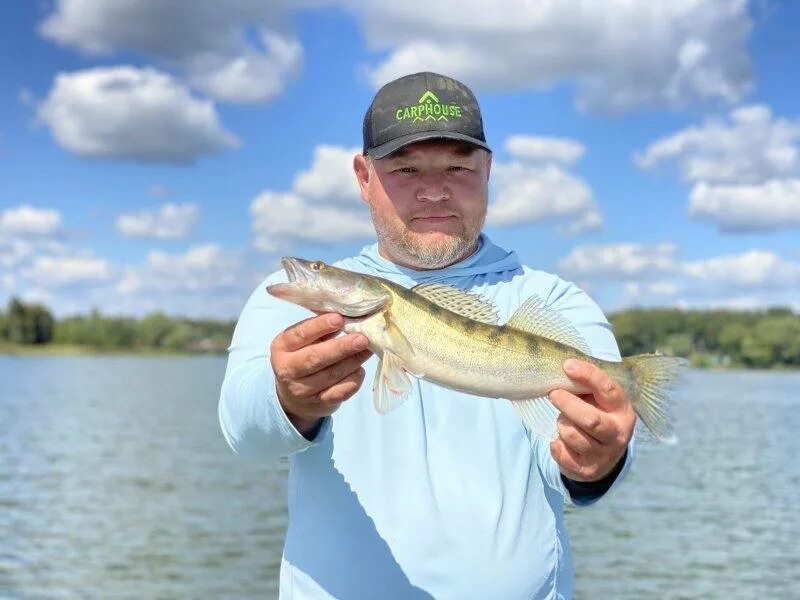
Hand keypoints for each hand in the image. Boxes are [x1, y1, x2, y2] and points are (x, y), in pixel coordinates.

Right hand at [270, 313, 371, 435]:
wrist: (293, 395)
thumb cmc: (302, 356)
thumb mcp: (303, 341)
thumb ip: (320, 328)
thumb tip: (349, 314)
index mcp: (282, 347)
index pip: (300, 334)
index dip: (320, 326)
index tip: (339, 319)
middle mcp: (288, 370)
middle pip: (315, 358)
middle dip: (341, 348)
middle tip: (362, 338)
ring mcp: (302, 390)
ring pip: (331, 376)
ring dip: (353, 362)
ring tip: (368, 349)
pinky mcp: (318, 404)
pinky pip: (340, 393)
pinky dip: (353, 380)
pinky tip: (360, 370)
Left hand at [548, 359, 635, 482]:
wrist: (603, 457)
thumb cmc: (597, 415)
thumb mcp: (599, 399)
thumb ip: (587, 385)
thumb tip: (563, 366)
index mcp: (622, 410)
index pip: (608, 389)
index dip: (588, 375)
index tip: (567, 365)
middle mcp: (617, 434)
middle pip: (590, 419)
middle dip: (567, 404)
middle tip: (553, 393)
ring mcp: (603, 454)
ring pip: (571, 434)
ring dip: (561, 424)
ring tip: (564, 420)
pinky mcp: (587, 470)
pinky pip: (560, 452)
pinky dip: (555, 443)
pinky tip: (561, 439)